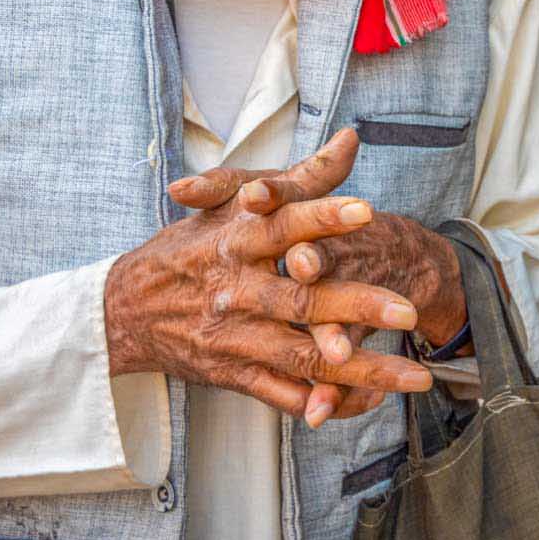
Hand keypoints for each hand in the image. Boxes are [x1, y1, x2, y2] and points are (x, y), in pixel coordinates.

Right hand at [105, 130, 430, 427]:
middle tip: (409, 311)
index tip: (367, 211)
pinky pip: (288, 395)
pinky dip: (328, 402)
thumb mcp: (234, 202)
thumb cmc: (192, 248)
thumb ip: (303, 175)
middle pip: (302, 301)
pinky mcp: (235, 375)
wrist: (125, 310)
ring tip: (413, 377)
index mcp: (238, 241)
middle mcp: (238, 291)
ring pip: (304, 358)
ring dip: (360, 371)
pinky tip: (371, 400)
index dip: (323, 218)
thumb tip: (352, 138)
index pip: (283, 224)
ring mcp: (238, 338)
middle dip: (357, 307)